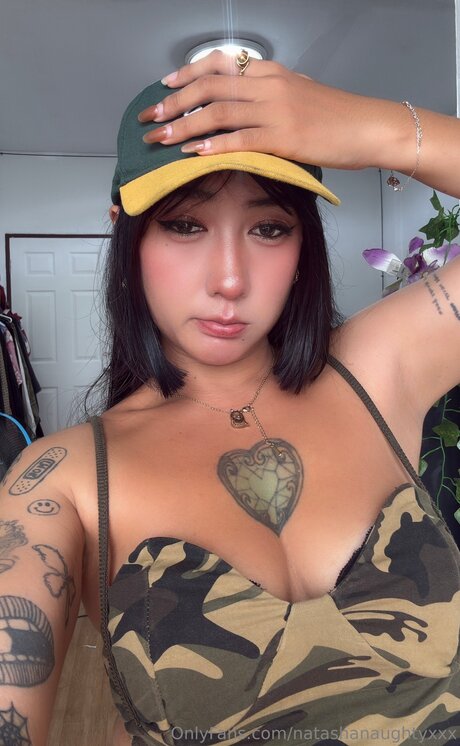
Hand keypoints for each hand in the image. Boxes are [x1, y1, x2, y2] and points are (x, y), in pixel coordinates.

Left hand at [138, 50, 407, 171]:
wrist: (368, 127)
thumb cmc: (336, 116)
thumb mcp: (301, 93)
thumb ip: (271, 94)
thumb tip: (248, 102)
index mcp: (270, 73)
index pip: (219, 66)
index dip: (186, 75)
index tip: (165, 85)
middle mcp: (268, 85)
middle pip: (209, 88)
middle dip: (174, 103)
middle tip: (151, 119)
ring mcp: (275, 110)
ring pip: (218, 113)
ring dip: (184, 126)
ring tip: (161, 139)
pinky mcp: (283, 137)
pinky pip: (240, 139)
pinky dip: (214, 145)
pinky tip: (194, 152)